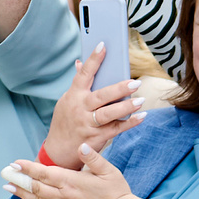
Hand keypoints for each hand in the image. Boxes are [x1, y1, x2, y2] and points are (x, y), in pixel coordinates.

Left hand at [3, 144, 137, 198]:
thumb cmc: (117, 192)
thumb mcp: (109, 171)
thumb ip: (93, 158)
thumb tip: (81, 146)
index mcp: (72, 182)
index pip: (44, 173)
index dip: (28, 168)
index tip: (15, 162)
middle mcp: (64, 196)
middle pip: (35, 187)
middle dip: (19, 179)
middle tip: (5, 173)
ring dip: (21, 194)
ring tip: (8, 187)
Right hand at [44, 49, 145, 164]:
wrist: (57, 152)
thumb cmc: (65, 122)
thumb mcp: (66, 102)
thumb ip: (77, 84)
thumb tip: (79, 63)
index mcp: (73, 96)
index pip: (84, 74)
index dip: (94, 59)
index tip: (104, 45)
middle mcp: (80, 109)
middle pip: (101, 96)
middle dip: (119, 89)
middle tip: (136, 82)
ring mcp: (88, 125)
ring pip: (109, 114)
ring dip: (126, 107)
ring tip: (141, 100)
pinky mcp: (96, 138)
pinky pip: (116, 129)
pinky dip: (130, 123)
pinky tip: (141, 117)